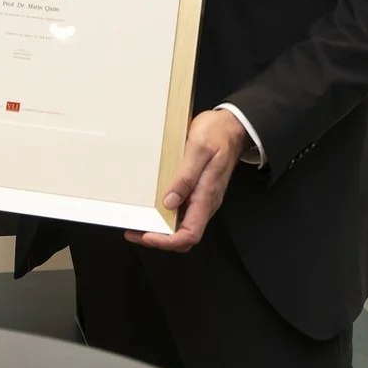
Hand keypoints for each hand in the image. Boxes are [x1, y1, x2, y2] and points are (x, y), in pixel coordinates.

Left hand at [126, 108, 248, 252]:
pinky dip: (166, 214)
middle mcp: (205, 202)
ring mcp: (202, 197)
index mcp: (207, 196)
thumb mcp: (198, 149)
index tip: (148, 235)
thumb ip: (185, 177)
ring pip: (182, 225)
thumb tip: (169, 202)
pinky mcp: (198, 190)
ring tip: (140, 223)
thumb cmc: (218, 134)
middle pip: (183, 235)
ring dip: (161, 229)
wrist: (232, 126)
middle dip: (159, 239)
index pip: (190, 234)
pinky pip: (182, 211)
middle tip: (135, 232)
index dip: (168, 241)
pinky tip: (154, 207)